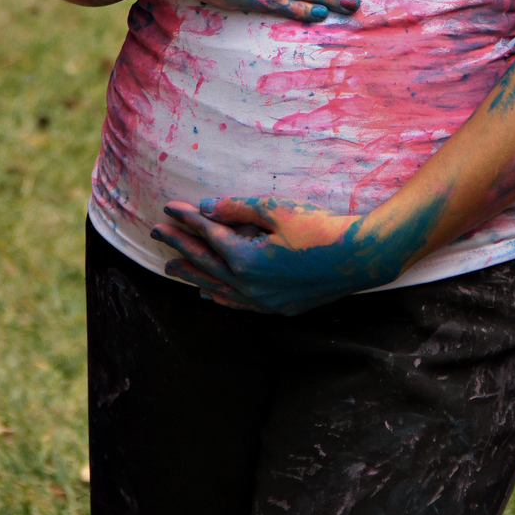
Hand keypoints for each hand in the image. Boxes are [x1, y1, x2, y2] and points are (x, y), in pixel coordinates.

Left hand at [151, 196, 418, 315]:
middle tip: (156, 233)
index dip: (187, 219)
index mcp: (245, 258)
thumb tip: (207, 207)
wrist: (358, 258)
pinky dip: (219, 297)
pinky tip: (210, 295)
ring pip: (217, 288)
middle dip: (179, 246)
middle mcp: (248, 285)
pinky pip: (237, 304)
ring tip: (171, 267)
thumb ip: (239, 209)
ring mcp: (263, 300)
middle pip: (205, 263)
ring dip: (193, 275)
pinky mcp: (278, 307)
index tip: (169, 207)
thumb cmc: (319, 228)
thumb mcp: (278, 210)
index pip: (207, 235)